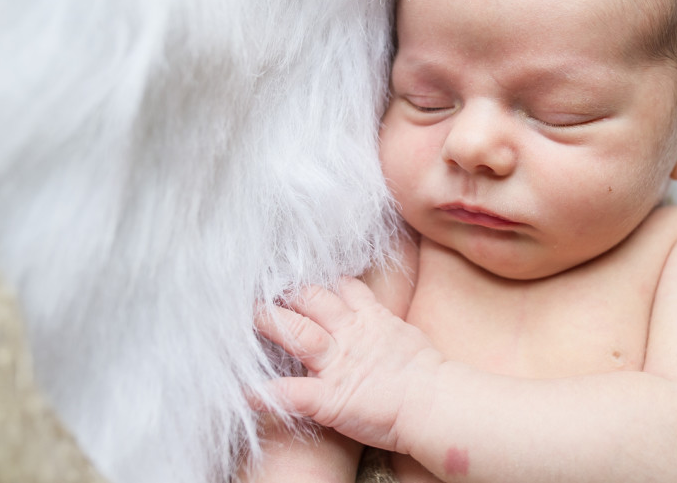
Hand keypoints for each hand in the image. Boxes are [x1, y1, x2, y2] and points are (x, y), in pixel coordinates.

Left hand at [255, 277, 442, 454]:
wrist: (435, 402)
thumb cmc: (430, 374)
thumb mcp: (406, 335)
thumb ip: (384, 323)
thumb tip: (378, 319)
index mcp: (370, 319)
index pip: (341, 288)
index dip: (321, 281)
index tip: (301, 275)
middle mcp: (349, 335)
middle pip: (312, 301)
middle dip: (287, 293)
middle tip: (264, 288)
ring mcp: (337, 364)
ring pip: (297, 333)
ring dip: (269, 323)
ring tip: (247, 316)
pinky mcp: (329, 397)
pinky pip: (290, 392)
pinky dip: (263, 393)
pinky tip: (241, 393)